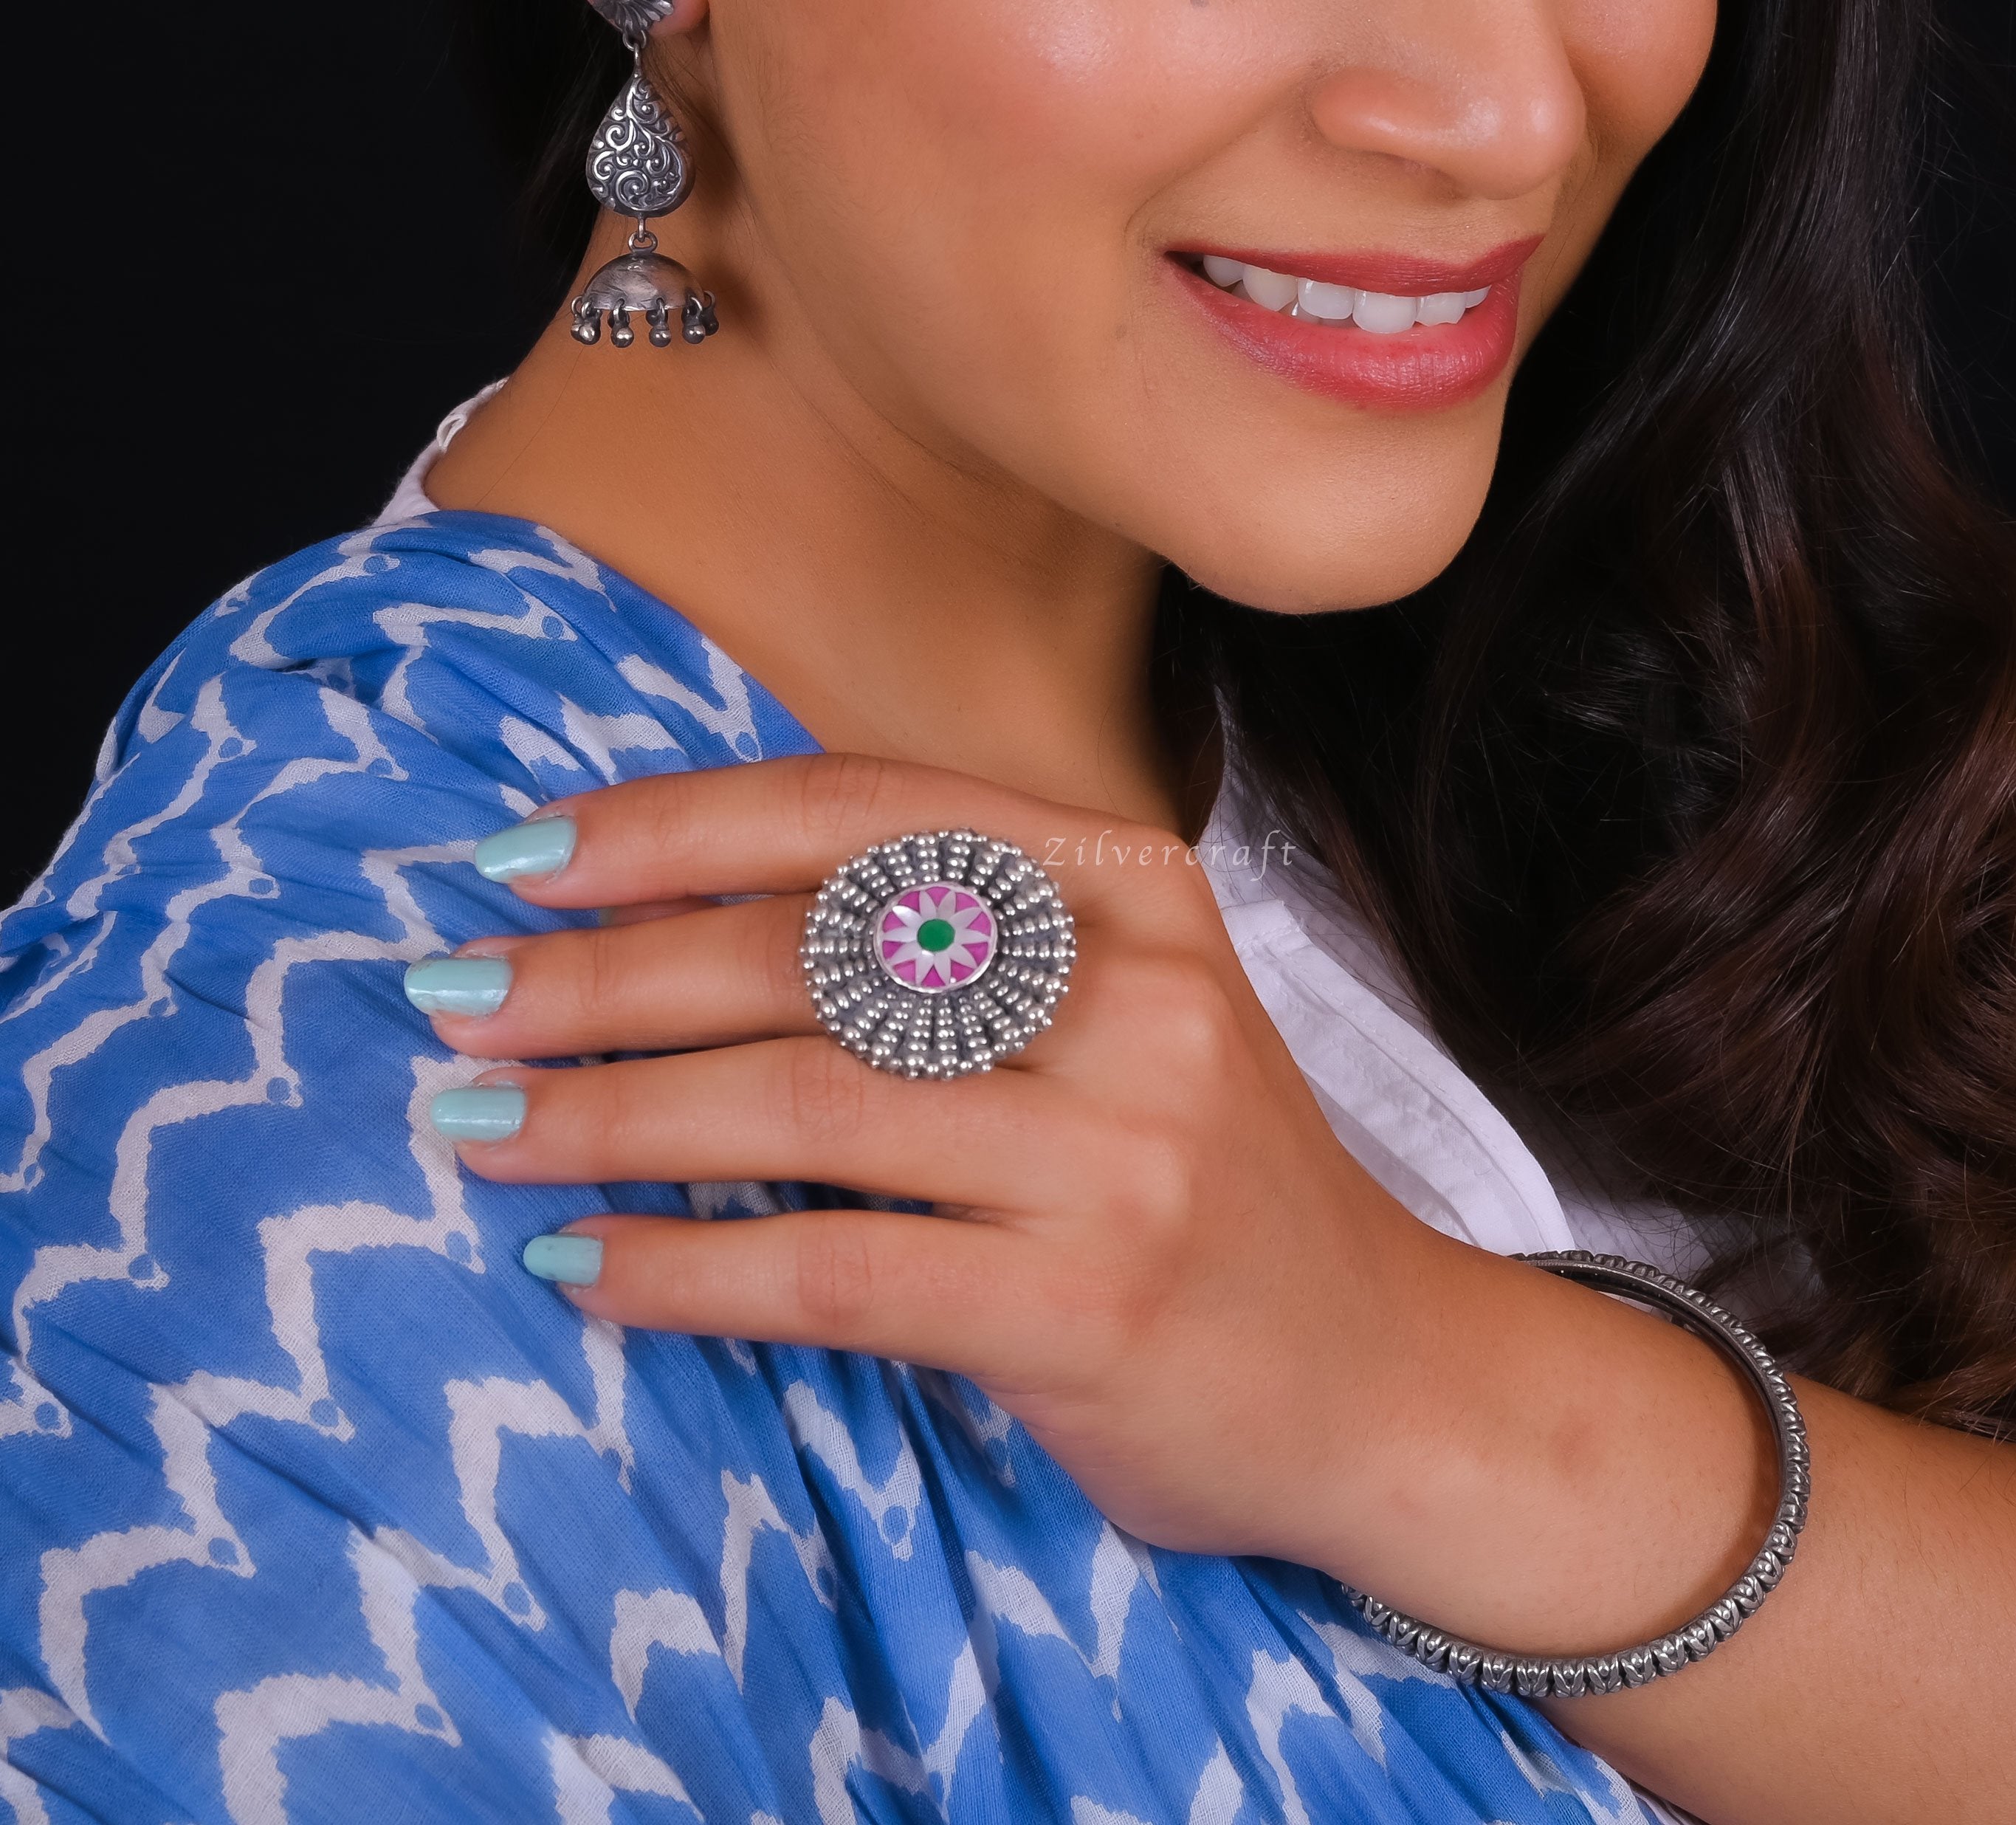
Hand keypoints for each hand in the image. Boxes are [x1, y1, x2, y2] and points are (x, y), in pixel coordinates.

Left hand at [416, 753, 1484, 1570]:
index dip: (676, 823)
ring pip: (807, 1105)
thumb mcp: (1117, 1009)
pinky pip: (834, 1272)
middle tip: (457, 997)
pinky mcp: (1088, 1306)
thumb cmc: (1204, 1180)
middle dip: (604, 972)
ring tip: (476, 1129)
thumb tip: (665, 915)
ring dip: (608, 1115)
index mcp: (1134, 885)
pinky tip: (581, 1267)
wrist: (1385, 1375)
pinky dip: (682, 1270)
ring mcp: (1121, 1151)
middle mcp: (1137, 993)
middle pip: (814, 951)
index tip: (523, 856)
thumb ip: (951, 947)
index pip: (868, 814)